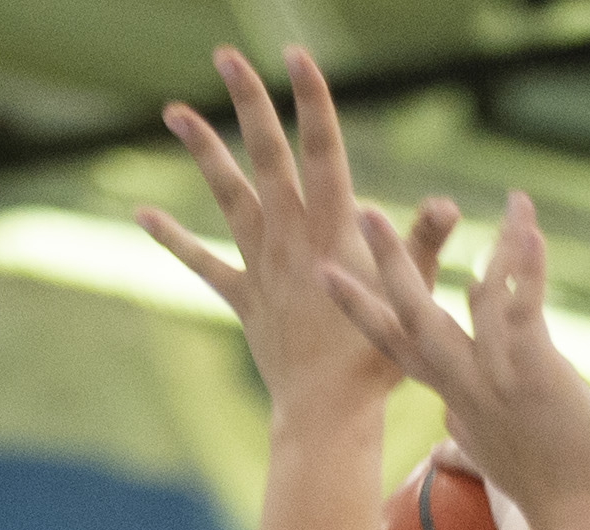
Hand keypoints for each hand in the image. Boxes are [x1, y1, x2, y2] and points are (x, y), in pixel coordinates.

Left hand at [139, 47, 456, 423]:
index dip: (310, 101)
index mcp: (332, 231)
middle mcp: (290, 239)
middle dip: (248, 102)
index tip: (296, 55)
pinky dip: (173, 239)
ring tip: (174, 110)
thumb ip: (425, 246)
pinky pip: (203, 264)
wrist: (329, 415)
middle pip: (267, 157)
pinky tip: (142, 213)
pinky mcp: (245, 299)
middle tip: (225, 54)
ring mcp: (262, 267)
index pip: (321, 151)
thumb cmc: (377, 361)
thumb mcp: (412, 299)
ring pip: (228, 197)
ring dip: (202, 151)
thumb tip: (446, 204)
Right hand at [322, 190, 589, 526]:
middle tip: (361, 212)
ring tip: (464, 202)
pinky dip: (525, 264)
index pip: (394, 347)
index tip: (325, 273)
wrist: (579, 527)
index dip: (360, 309)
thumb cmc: (547, 492)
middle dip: (385, 265)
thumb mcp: (493, 444)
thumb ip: (468, 413)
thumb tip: (454, 412)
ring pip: (468, 301)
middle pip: (411, 318)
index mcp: (453, 399)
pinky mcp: (534, 375)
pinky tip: (527, 223)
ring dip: (478, 248)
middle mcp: (465, 386)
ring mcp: (496, 380)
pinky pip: (523, 307)